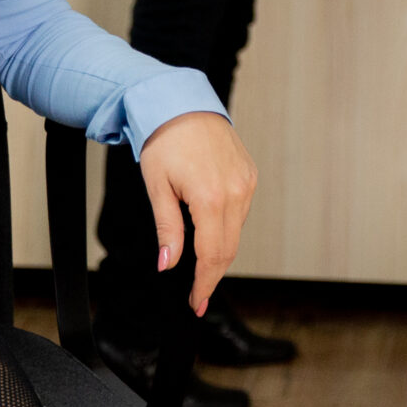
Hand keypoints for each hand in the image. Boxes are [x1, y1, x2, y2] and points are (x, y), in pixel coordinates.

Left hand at [139, 112, 257, 315]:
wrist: (183, 102)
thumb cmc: (165, 141)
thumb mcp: (157, 187)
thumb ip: (167, 230)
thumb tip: (167, 264)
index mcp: (210, 197)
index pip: (212, 254)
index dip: (204, 283)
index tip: (196, 303)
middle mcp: (236, 191)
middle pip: (228, 249)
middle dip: (213, 276)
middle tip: (198, 297)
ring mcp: (246, 183)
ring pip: (236, 232)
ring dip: (219, 253)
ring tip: (200, 267)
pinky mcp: (249, 175)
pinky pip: (240, 212)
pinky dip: (226, 229)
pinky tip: (211, 234)